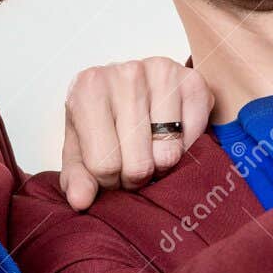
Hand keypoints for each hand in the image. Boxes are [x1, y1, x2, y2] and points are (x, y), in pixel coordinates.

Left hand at [61, 57, 213, 209]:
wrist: (128, 88)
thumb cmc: (102, 120)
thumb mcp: (80, 149)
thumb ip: (77, 176)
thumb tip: (80, 200)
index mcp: (88, 89)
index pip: (104, 165)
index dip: (109, 181)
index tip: (111, 171)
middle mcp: (126, 74)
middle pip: (138, 163)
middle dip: (136, 176)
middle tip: (133, 164)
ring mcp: (162, 72)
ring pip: (168, 154)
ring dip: (161, 164)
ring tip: (150, 150)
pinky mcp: (193, 80)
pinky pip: (194, 136)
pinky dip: (186, 146)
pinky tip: (172, 135)